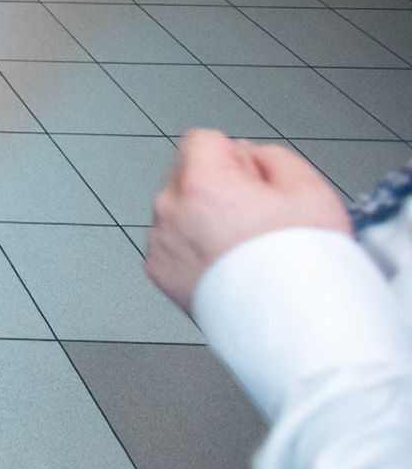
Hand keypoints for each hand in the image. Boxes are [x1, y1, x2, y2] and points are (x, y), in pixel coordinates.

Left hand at [145, 129, 351, 313]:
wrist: (294, 328)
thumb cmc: (303, 267)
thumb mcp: (309, 189)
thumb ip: (270, 156)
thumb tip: (247, 154)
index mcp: (202, 182)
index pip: (202, 141)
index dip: (235, 158)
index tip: (252, 181)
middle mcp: (171, 209)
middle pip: (186, 174)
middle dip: (216, 187)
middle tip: (254, 218)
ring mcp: (161, 242)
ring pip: (177, 211)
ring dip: (201, 219)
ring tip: (243, 248)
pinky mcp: (159, 272)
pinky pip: (172, 244)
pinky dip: (192, 250)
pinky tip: (226, 266)